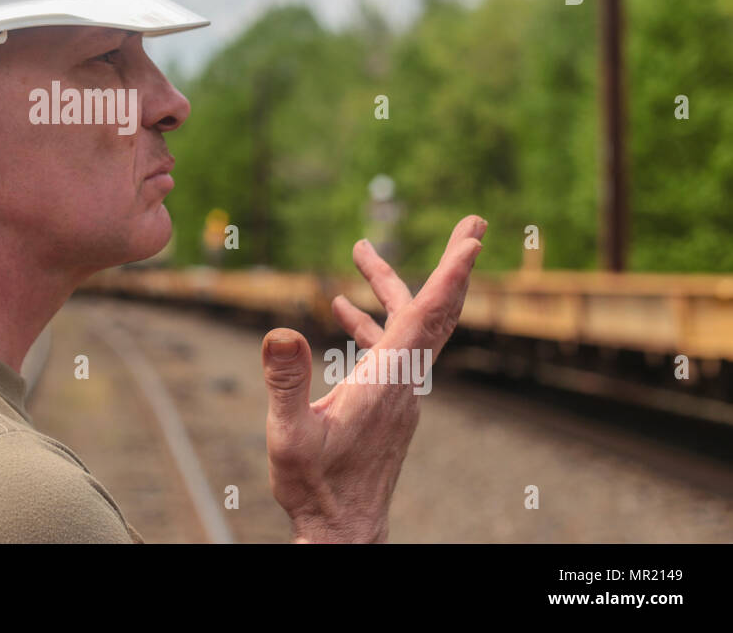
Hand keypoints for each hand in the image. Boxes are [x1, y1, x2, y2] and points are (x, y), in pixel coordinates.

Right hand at [261, 215, 485, 542]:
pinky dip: (370, 322)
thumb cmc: (315, 487)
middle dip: (453, 266)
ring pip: (409, 328)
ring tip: (362, 252)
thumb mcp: (289, 434)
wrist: (341, 530)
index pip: (427, 316)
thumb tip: (281, 329)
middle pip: (435, 312)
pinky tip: (338, 311)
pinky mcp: (388, 402)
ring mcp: (399, 392)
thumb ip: (286, 382)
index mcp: (387, 380)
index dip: (451, 275)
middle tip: (472, 224)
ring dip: (391, 288)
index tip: (474, 239)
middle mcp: (403, 380)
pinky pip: (390, 348)